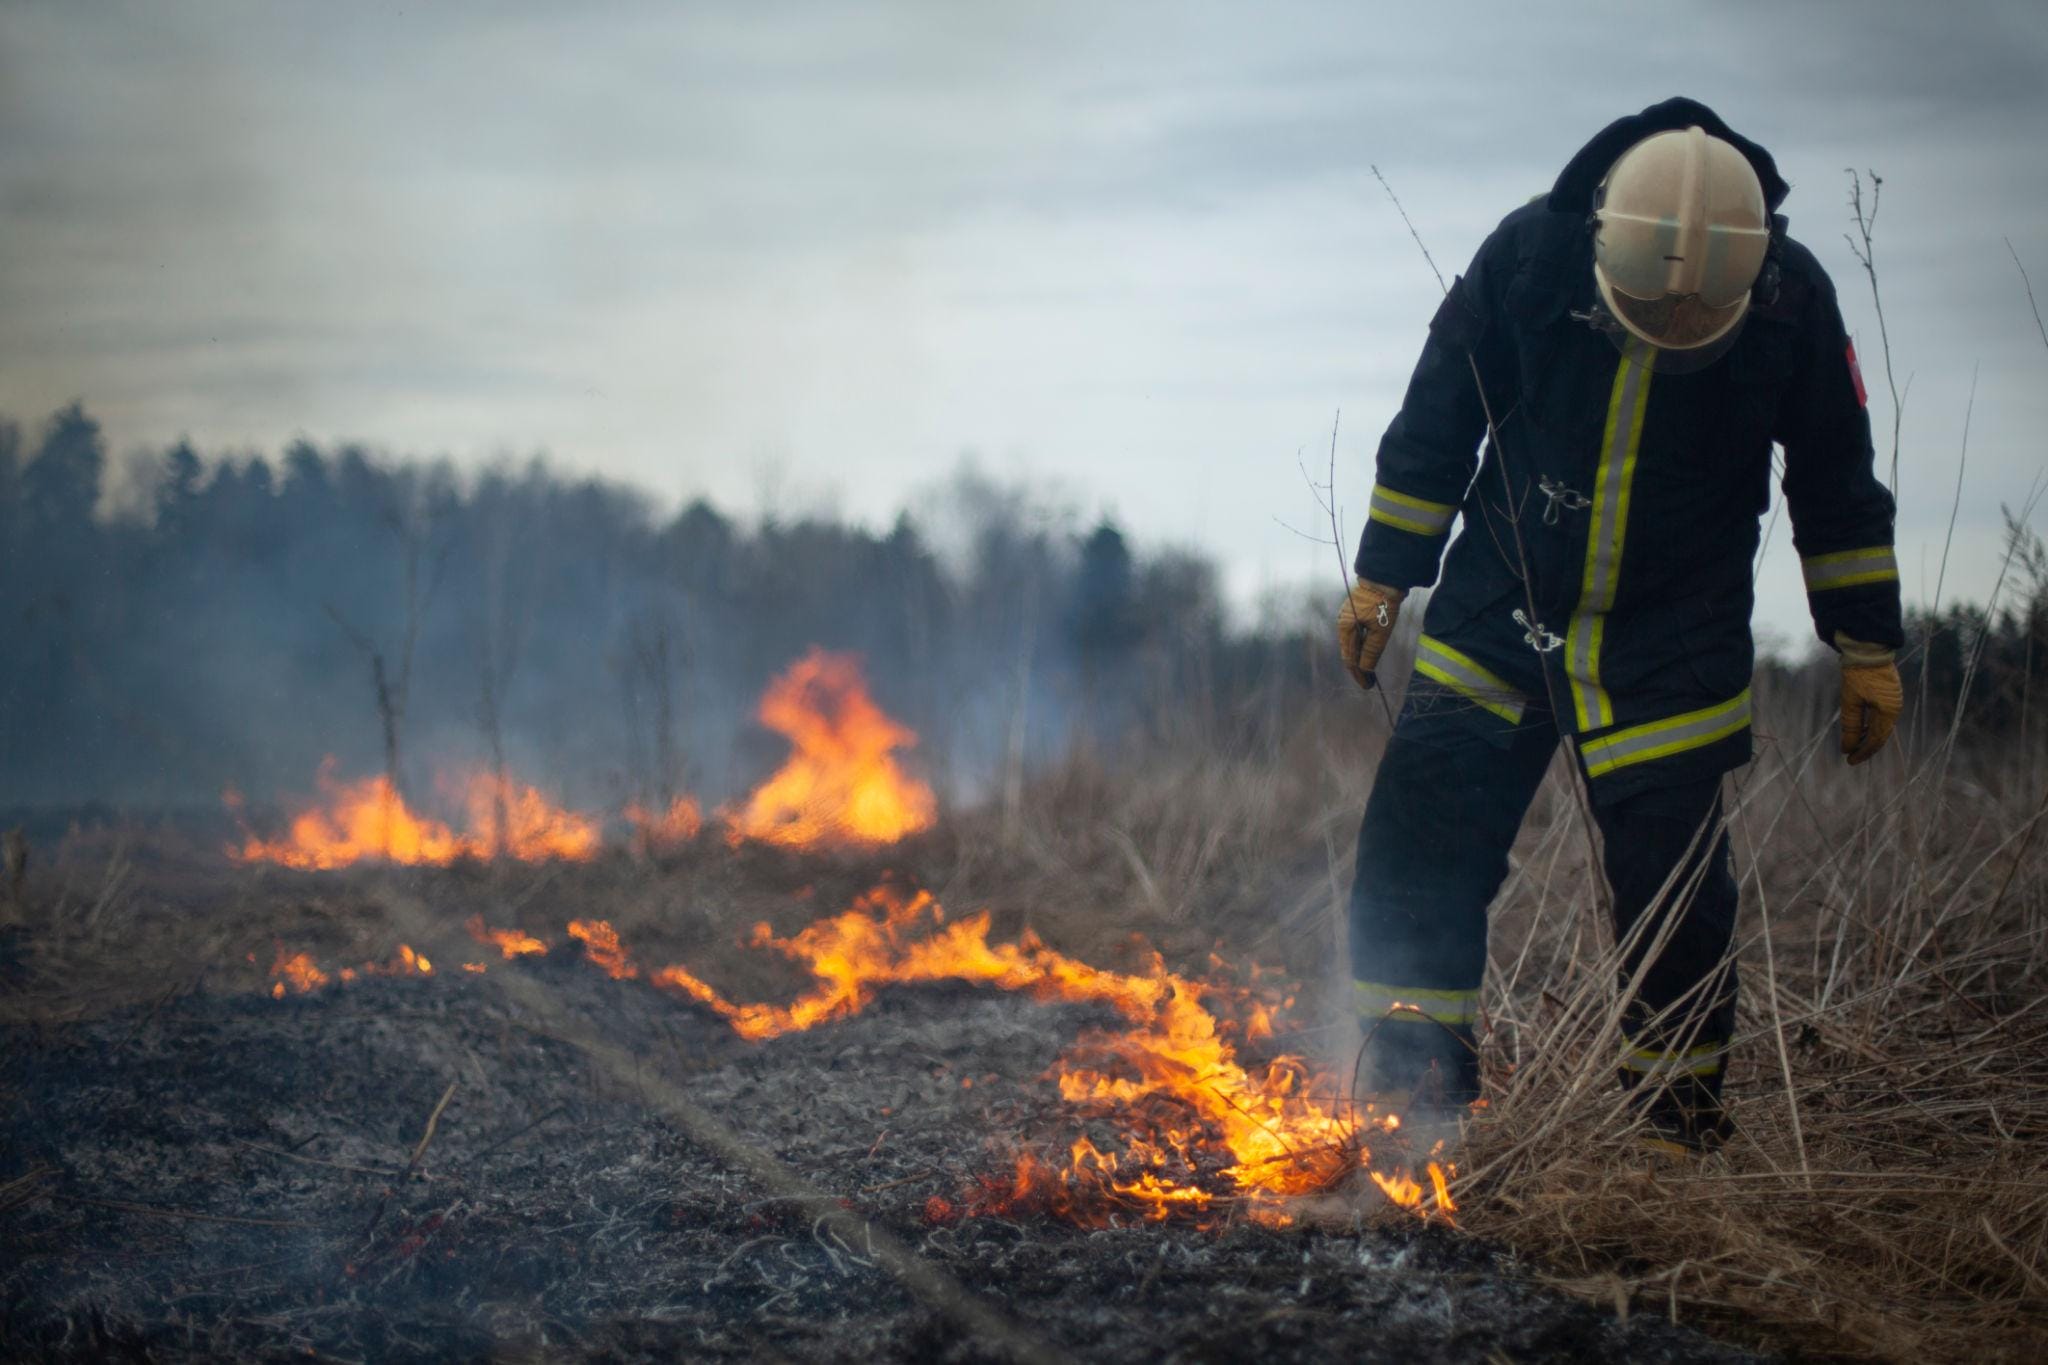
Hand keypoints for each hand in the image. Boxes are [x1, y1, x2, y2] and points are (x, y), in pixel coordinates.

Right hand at [1337, 578, 1404, 690]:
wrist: (1385, 577)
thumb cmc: (1383, 604)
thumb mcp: (1380, 631)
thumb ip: (1371, 652)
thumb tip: (1365, 670)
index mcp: (1345, 628)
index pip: (1349, 657)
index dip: (1357, 673)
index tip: (1366, 686)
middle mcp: (1343, 623)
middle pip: (1349, 651)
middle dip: (1358, 668)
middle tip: (1368, 682)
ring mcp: (1348, 617)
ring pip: (1352, 643)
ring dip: (1360, 657)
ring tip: (1369, 671)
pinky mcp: (1355, 613)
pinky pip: (1355, 635)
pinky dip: (1361, 646)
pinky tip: (1368, 653)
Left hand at [1836, 634, 1901, 765]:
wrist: (1868, 648)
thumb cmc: (1857, 674)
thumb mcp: (1850, 702)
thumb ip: (1851, 726)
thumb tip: (1847, 748)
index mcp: (1889, 711)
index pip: (1876, 740)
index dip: (1863, 752)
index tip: (1849, 761)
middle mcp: (1895, 708)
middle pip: (1881, 735)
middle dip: (1866, 747)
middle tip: (1851, 757)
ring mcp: (1894, 700)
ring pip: (1882, 726)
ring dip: (1868, 736)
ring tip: (1854, 745)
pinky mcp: (1890, 694)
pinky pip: (1882, 716)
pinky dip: (1871, 724)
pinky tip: (1861, 728)